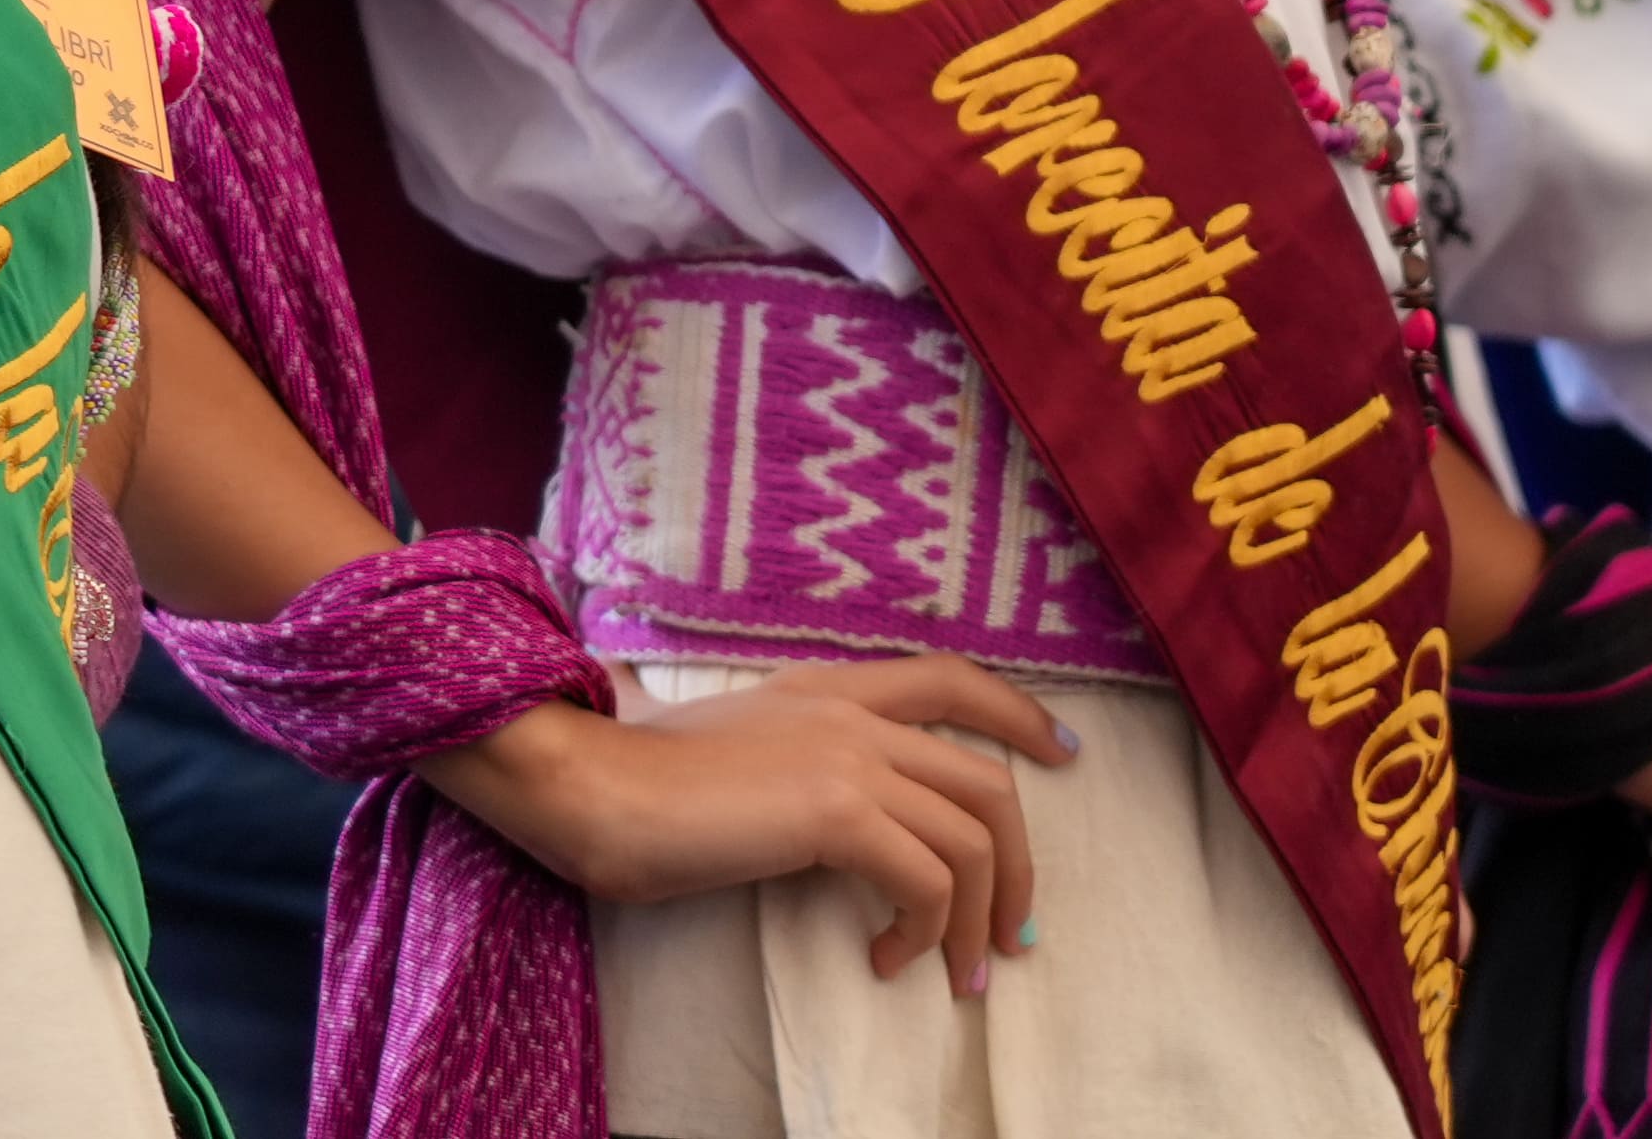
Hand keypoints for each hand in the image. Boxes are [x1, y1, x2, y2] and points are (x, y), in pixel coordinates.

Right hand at [417, 651, 1072, 995]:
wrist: (590, 787)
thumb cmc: (637, 785)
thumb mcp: (733, 753)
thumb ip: (794, 765)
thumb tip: (838, 826)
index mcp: (821, 689)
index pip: (949, 679)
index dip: (1018, 713)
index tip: (1061, 753)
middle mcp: (847, 711)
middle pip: (987, 780)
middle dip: (1019, 867)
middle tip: (1010, 934)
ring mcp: (847, 755)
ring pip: (973, 837)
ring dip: (978, 918)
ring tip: (956, 973)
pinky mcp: (836, 810)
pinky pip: (926, 880)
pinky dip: (923, 931)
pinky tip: (886, 958)